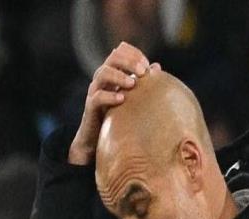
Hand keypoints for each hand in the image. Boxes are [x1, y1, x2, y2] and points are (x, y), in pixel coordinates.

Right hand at [68, 42, 160, 164]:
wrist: (97, 137)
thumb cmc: (118, 114)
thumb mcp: (131, 96)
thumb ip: (141, 81)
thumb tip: (157, 67)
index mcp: (113, 71)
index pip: (120, 51)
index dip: (134, 54)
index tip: (147, 64)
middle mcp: (102, 77)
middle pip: (112, 58)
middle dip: (129, 61)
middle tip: (143, 71)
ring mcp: (95, 90)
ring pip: (103, 73)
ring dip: (119, 75)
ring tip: (132, 83)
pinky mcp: (91, 106)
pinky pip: (98, 97)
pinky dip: (109, 96)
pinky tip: (122, 99)